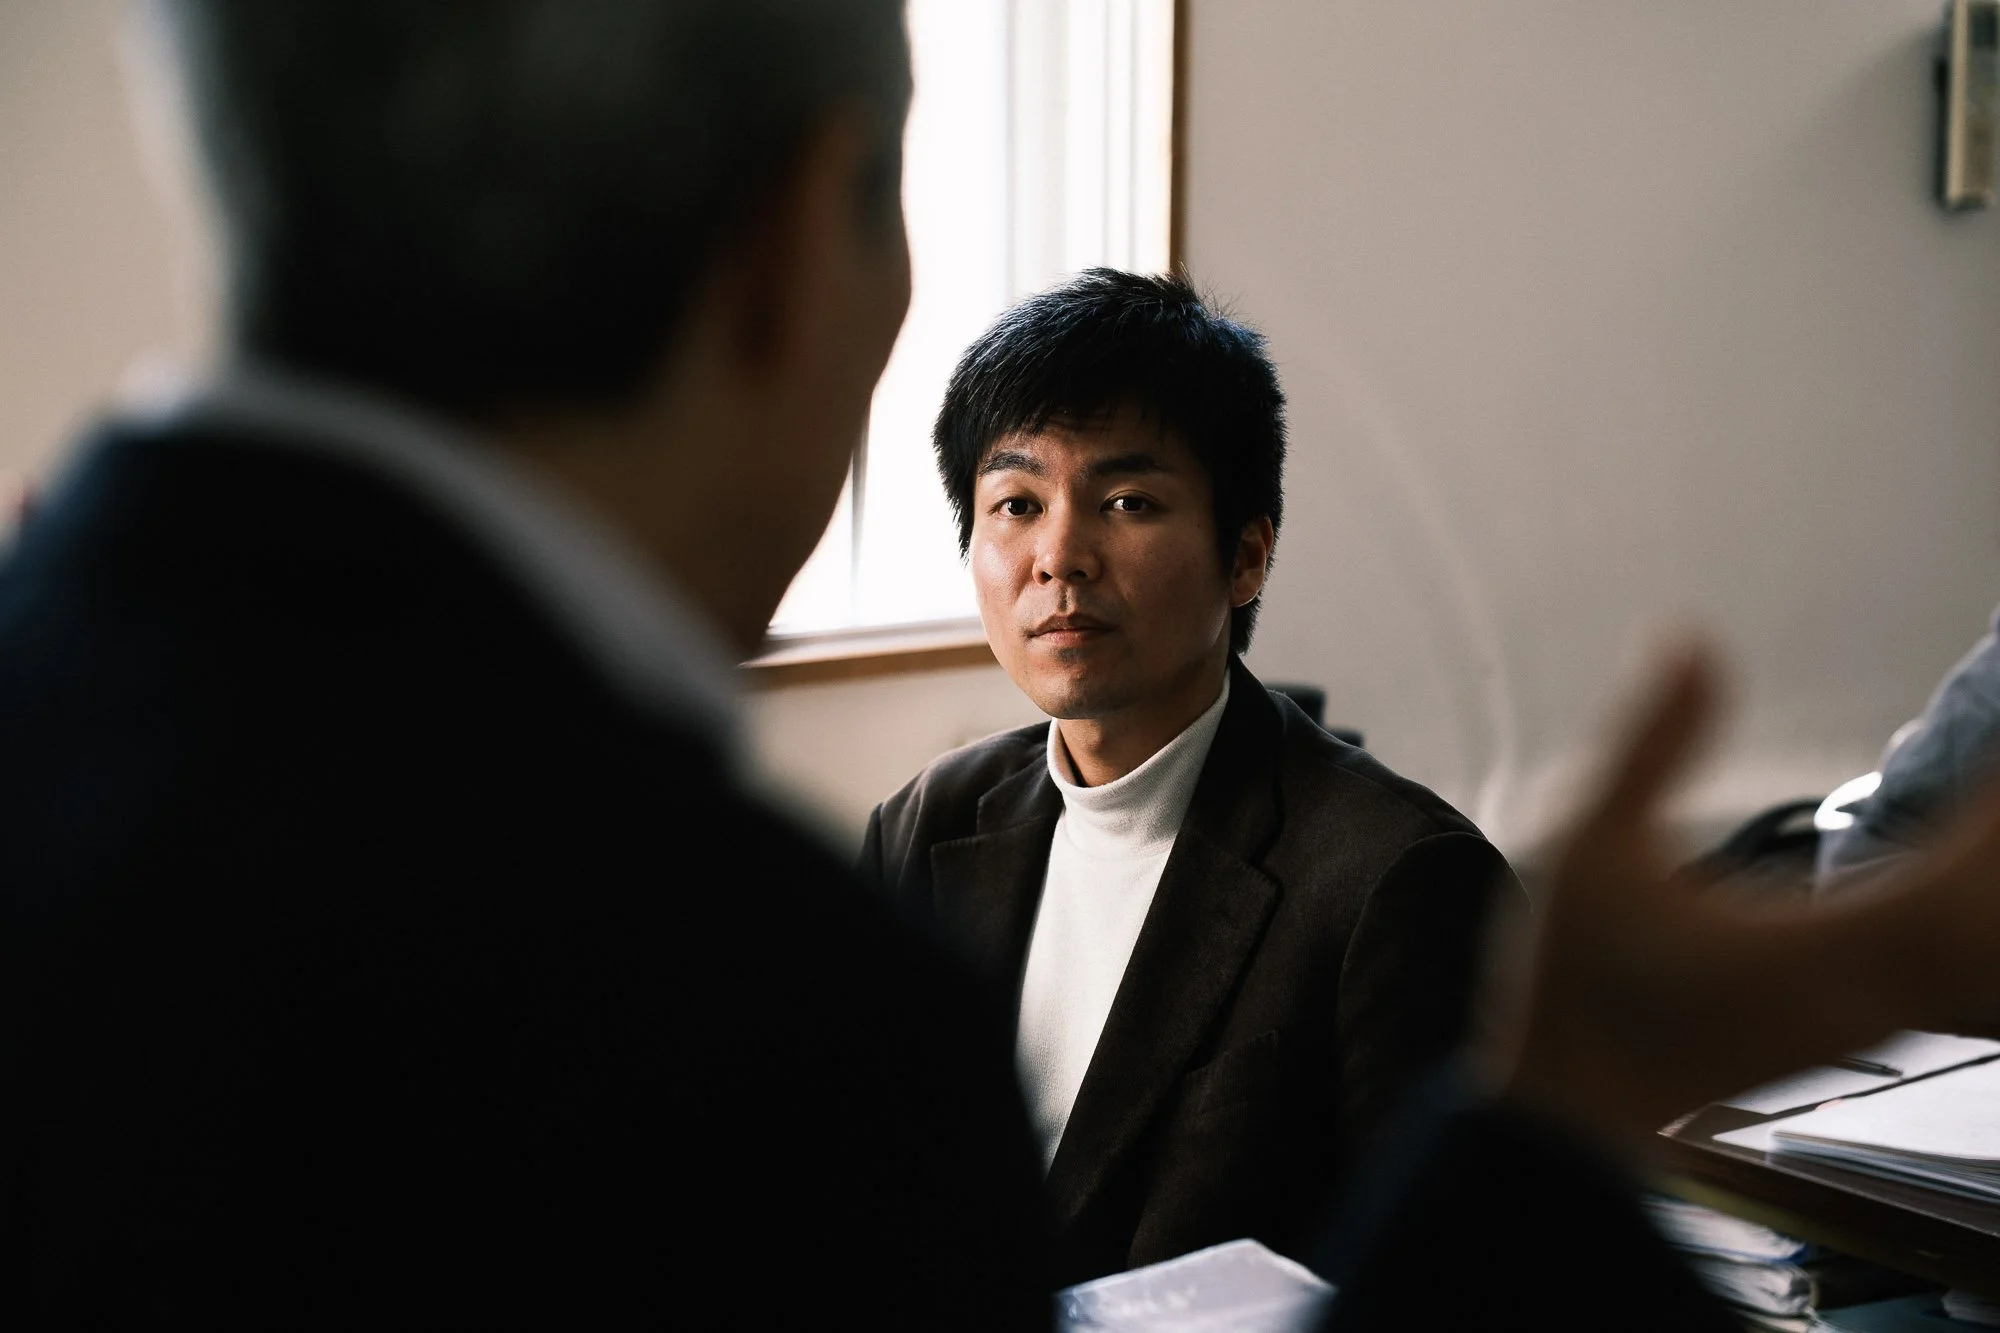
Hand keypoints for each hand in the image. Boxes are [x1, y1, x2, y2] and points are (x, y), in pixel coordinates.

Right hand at [1488, 641, 1999, 1145]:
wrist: (1571, 1101)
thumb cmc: (1573, 978)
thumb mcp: (1590, 844)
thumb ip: (1650, 742)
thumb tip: (1693, 636)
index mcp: (1818, 948)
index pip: (1965, 872)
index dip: (1997, 806)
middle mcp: (1870, 993)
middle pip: (1997, 919)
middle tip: (1991, 763)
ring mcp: (1872, 1019)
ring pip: (1986, 953)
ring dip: (1991, 877)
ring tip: (1982, 803)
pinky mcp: (1861, 1026)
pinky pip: (1959, 970)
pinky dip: (1974, 912)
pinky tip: (1965, 865)